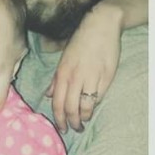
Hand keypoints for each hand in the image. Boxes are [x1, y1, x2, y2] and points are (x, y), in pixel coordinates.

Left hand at [47, 3, 122, 132]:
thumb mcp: (63, 59)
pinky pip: (98, 97)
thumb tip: (49, 95)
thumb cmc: (80, 42)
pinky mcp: (106, 77)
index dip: (59, 119)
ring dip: (85, 117)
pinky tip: (93, 107)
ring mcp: (91, 78)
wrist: (100, 26)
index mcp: (62, 73)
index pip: (58, 103)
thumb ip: (56, 79)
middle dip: (72, 123)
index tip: (62, 128)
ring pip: (85, 106)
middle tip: (75, 129)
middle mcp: (75, 77)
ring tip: (85, 121)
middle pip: (71, 108)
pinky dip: (94, 105)